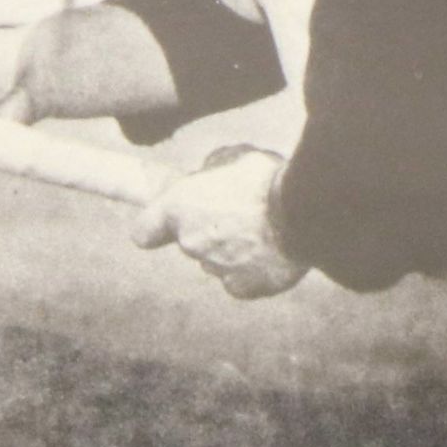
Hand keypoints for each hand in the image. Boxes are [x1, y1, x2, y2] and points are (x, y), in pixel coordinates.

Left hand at [130, 148, 304, 300]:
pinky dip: (254, 269)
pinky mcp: (246, 288)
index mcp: (177, 208)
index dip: (155, 227)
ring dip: (233, 249)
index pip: (143, 232)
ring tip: (264, 229)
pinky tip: (274, 252)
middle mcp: (190, 244)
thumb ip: (212, 174)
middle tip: (240, 212)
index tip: (169, 222)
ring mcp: (217, 269)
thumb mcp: (232, 158)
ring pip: (217, 262)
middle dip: (208, 231)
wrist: (303, 211)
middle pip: (190, 243)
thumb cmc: (265, 178)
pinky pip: (243, 280)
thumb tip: (211, 179)